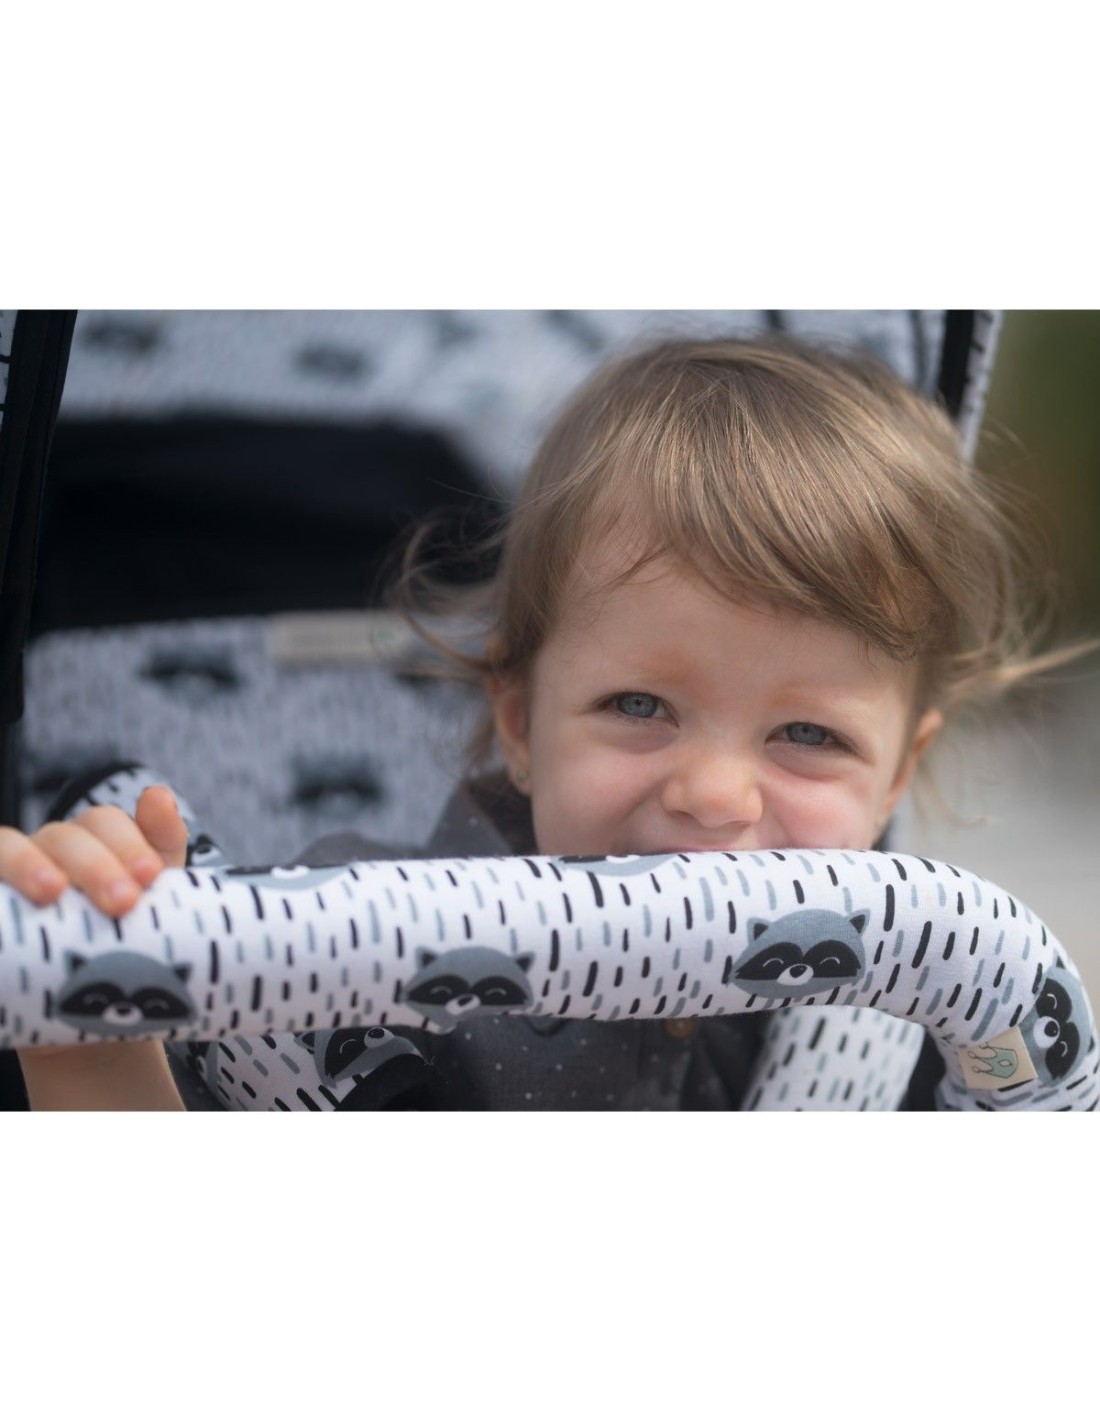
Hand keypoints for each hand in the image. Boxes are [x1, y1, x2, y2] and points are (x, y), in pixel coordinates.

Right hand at [5, 786, 190, 1108]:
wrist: (92, 1021)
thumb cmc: (130, 951)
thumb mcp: (158, 907)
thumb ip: (163, 852)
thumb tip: (157, 793)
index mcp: (93, 846)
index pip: (104, 824)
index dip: (127, 841)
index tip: (150, 877)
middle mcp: (47, 855)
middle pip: (62, 837)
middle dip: (95, 863)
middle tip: (123, 902)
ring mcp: (12, 882)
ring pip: (7, 847)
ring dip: (27, 862)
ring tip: (51, 892)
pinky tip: (1, 906)